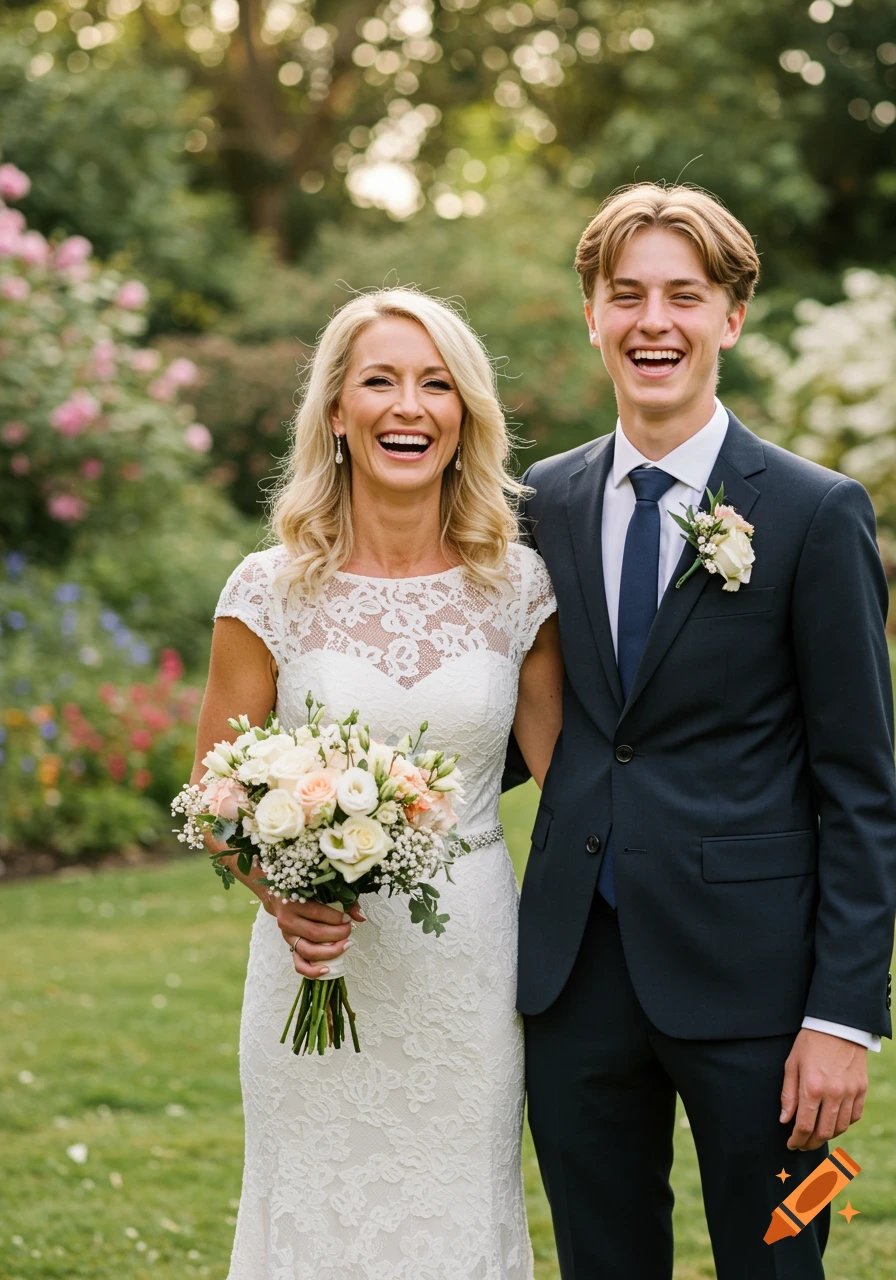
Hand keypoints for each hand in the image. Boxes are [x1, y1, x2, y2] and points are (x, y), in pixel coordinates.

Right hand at [274, 899, 365, 978]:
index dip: (336, 918)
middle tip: (349, 930)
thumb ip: (343, 900)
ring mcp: (288, 937)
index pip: (317, 913)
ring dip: (330, 951)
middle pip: (315, 933)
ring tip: (345, 945)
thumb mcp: (321, 891)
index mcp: (294, 902)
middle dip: (337, 934)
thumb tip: (360, 916)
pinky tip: (327, 969)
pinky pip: (299, 964)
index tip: (348, 919)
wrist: (280, 898)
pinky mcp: (290, 948)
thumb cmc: (306, 893)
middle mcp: (288, 921)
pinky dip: (313, 971)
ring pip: (309, 951)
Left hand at [780, 1028, 867, 1150]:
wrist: (838, 1025)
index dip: (796, 1140)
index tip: (791, 1144)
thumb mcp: (791, 1064)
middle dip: (810, 1143)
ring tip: (816, 1135)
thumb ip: (788, 1095)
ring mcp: (850, 1093)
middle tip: (802, 1145)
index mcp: (812, 1087)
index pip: (804, 1125)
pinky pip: (854, 1116)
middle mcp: (833, 1093)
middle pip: (823, 1132)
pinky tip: (833, 1122)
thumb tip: (784, 1120)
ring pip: (840, 1128)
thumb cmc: (809, 1043)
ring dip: (827, 1136)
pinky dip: (843, 1124)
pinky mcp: (861, 1090)